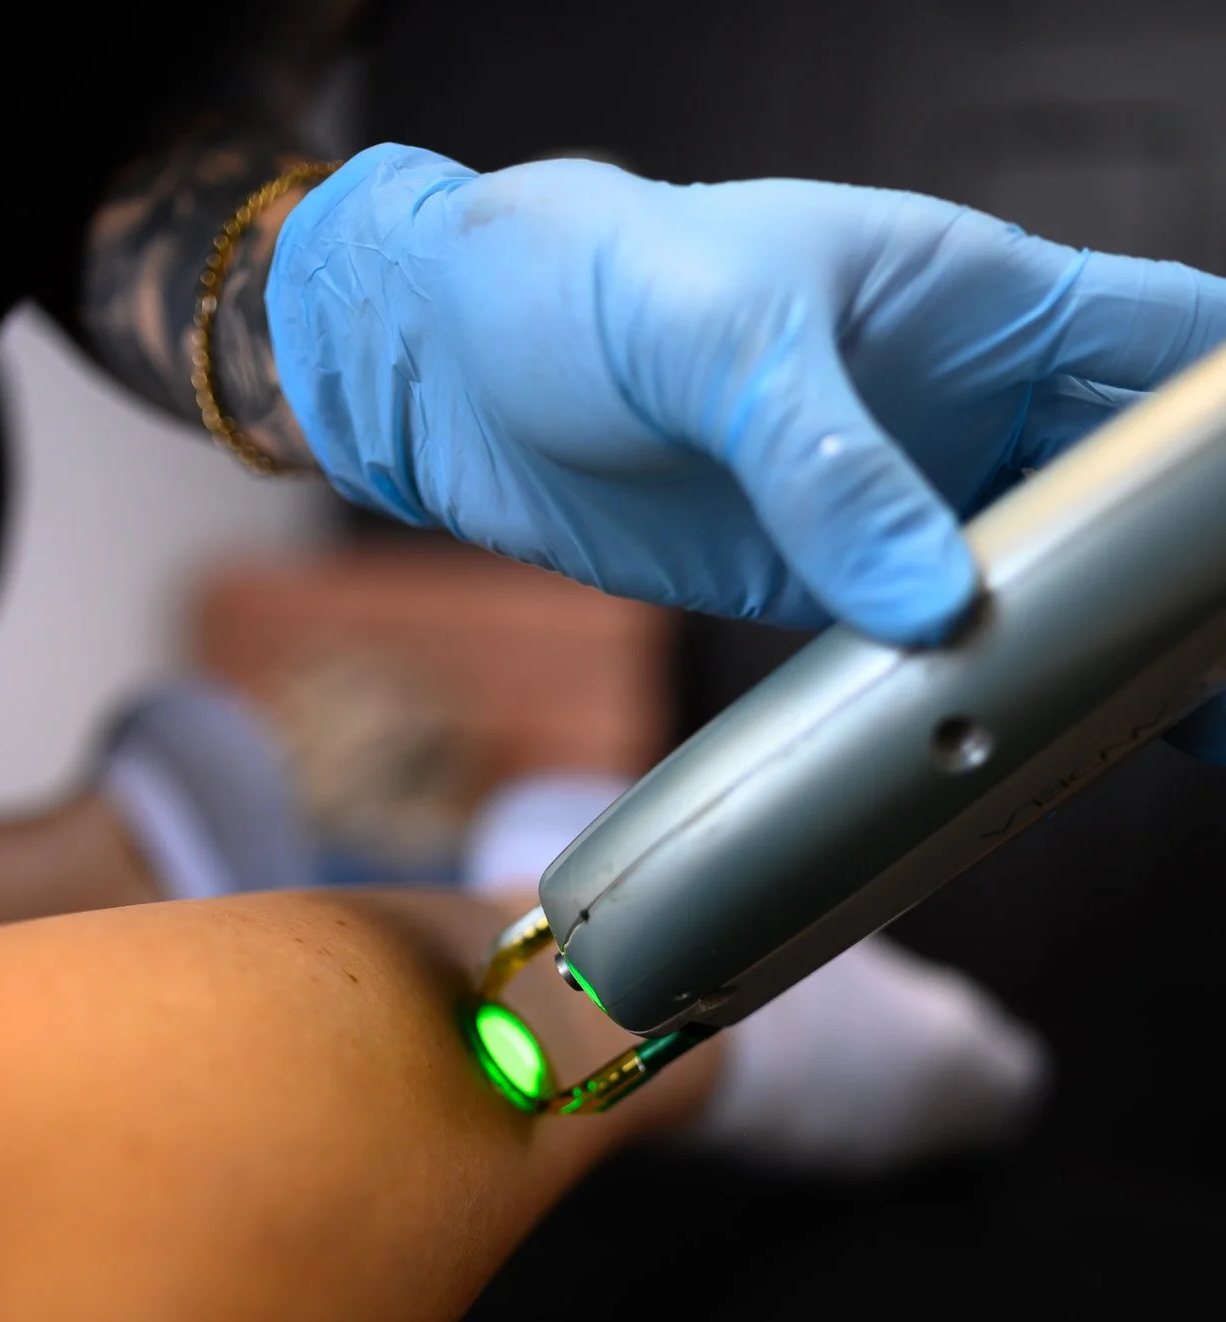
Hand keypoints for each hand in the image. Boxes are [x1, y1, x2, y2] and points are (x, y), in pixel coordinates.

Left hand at [268, 145, 1225, 658]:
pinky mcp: (830, 594)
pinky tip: (1032, 755)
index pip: (1161, 346)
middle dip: (1191, 573)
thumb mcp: (706, 347)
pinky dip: (987, 703)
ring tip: (1183, 733)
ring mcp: (900, 509)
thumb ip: (823, 467)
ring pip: (1051, 585)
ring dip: (1110, 654)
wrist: (451, 370)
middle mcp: (960, 410)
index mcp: (975, 301)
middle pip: (1130, 490)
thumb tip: (935, 606)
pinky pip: (941, 655)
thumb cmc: (576, 286)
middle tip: (1219, 669)